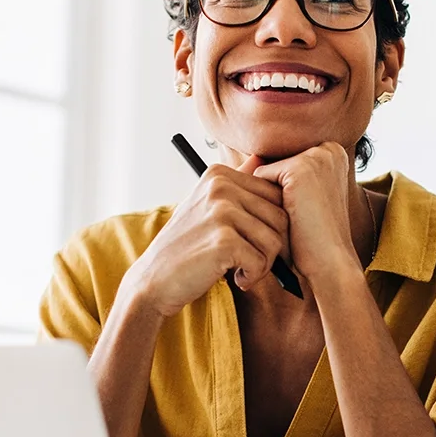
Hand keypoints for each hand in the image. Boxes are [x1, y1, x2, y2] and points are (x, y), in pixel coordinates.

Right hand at [127, 156, 290, 318]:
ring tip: (241, 269)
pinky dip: (252, 276)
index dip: (272, 225)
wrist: (154, 279)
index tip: (251, 241)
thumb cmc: (186, 245)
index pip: (276, 195)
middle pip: (280, 217)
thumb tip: (261, 158)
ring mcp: (221, 212)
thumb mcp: (207, 204)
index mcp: (219, 174)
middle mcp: (220, 187)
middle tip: (249, 260)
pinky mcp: (224, 240)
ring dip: (263, 264)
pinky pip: (261, 261)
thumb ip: (236, 182)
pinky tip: (235, 278)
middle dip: (271, 246)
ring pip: (274, 240)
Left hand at [251, 143, 360, 286]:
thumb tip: (251, 158)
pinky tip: (287, 216)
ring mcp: (316, 157)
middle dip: (274, 191)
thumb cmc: (313, 236)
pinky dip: (263, 201)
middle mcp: (328, 149)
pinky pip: (260, 177)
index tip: (300, 210)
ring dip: (268, 197)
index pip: (286, 162)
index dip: (282, 190)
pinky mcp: (300, 169)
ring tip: (293, 217)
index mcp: (333, 153)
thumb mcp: (300, 199)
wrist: (329, 262)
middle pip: (276, 164)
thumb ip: (280, 175)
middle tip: (297, 216)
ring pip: (267, 171)